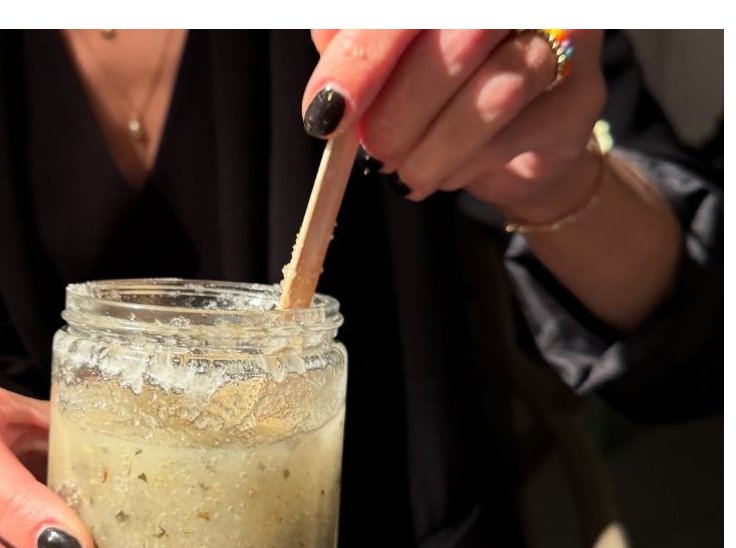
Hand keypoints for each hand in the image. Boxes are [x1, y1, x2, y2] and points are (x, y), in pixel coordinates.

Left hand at [302, 30, 606, 225]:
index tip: (328, 113)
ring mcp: (566, 36)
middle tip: (374, 149)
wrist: (513, 138)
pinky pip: (514, 137)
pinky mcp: (582, 96)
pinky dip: (465, 165)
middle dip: (399, 112)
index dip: (365, 58)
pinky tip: (448, 169)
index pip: (410, 8)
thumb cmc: (440, 81)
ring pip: (493, 94)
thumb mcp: (384, 55)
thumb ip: (354, 45)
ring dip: (431, 149)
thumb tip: (330, 80)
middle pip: (459, 41)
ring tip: (403, 169)